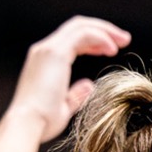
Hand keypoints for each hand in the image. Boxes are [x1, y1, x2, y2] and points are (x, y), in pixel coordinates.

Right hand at [4, 17, 129, 141]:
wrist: (27, 125)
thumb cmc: (41, 122)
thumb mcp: (63, 108)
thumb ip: (75, 95)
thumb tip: (89, 86)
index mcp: (44, 61)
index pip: (72, 39)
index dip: (94, 40)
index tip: (112, 49)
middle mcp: (43, 50)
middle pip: (77, 26)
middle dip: (103, 29)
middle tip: (124, 39)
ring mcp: (48, 49)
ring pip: (80, 26)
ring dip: (105, 31)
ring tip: (124, 41)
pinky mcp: (55, 53)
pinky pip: (83, 35)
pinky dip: (100, 37)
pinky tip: (112, 49)